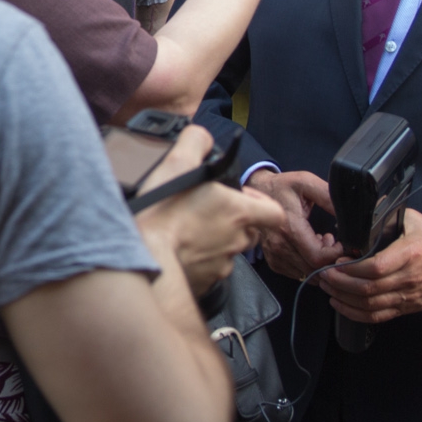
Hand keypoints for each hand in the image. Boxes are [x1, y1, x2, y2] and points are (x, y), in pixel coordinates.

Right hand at [135, 128, 286, 295]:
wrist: (147, 255)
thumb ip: (196, 141)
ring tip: (189, 230)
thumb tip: (202, 138)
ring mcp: (222, 265)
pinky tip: (178, 250)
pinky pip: (208, 271)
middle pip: (250, 232)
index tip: (244, 199)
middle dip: (235, 222)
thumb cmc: (164, 213)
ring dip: (215, 241)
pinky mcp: (205, 283)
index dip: (262, 205)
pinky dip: (199, 261)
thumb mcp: (179, 162)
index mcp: (239, 212)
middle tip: (210, 211)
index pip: (275, 213)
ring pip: (228, 251)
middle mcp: (236, 240)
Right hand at [245, 169, 342, 280]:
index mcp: (289, 228)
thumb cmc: (282, 186)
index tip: (340, 242)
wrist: (257, 191)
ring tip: (318, 242)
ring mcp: (275, 255)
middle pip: (315, 269)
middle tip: (330, 240)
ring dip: (319, 263)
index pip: (318, 257)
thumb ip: (328, 197)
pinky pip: (297, 274)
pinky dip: (308, 265)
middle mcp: (279, 246)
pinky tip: (308, 248)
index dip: (336, 254)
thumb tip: (348, 214)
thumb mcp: (307, 183)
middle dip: (329, 259)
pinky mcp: (273, 261)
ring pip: (307, 274)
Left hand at [317, 209, 421, 321]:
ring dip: (343, 298)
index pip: (376, 267)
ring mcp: (406, 296)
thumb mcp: (415, 221)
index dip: (352, 268)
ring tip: (327, 287)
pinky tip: (340, 304)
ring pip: (369, 304)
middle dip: (340, 283)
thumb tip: (363, 206)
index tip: (336, 261)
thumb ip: (388, 214)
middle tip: (323, 274)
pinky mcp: (405, 308)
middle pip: (368, 288)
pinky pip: (377, 316)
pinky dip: (355, 313)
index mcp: (409, 254)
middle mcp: (407, 279)